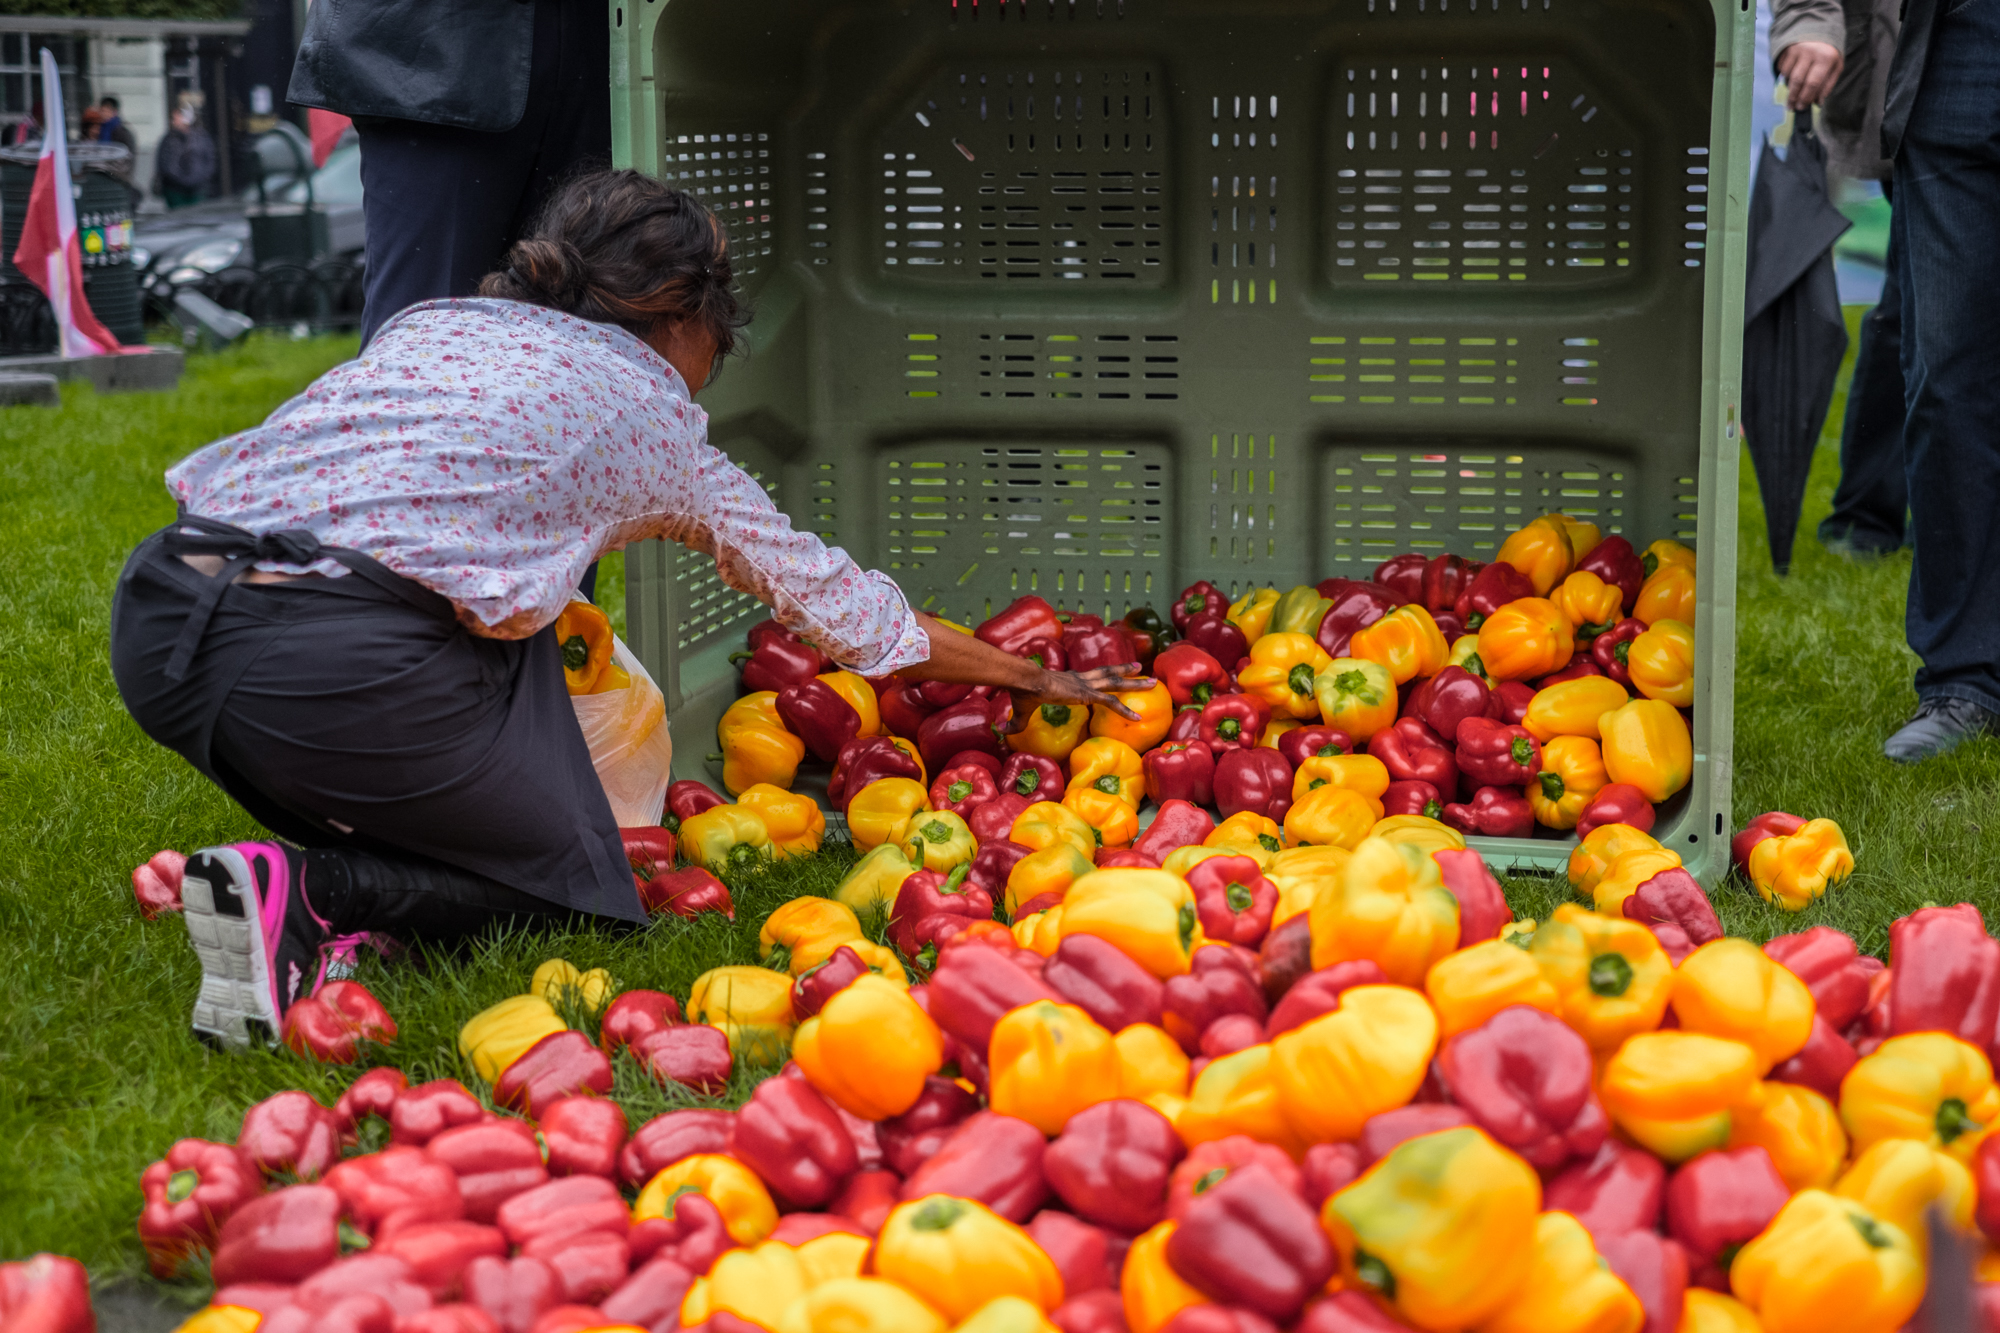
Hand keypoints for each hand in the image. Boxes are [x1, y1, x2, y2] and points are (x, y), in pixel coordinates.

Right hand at [1006, 663, 1157, 729]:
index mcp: (1069, 680)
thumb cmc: (1021, 693)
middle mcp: (1081, 679)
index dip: (1102, 676)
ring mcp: (1086, 685)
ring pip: (1116, 683)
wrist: (1025, 681)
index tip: (1113, 674)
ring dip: (1135, 683)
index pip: (1090, 677)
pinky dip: (1125, 710)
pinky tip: (1137, 717)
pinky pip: (1110, 703)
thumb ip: (1016, 723)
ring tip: (1152, 682)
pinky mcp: (1086, 694)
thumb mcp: (1021, 711)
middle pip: (1109, 674)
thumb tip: (1001, 731)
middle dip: (1127, 672)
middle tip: (1142, 671)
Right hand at [1777, 41, 1842, 109]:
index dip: (1806, 98)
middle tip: (1792, 107)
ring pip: (1788, 76)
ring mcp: (1797, 49)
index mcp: (1826, 57)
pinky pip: (1783, 69)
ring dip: (1790, 88)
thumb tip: (1818, 102)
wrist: (1819, 30)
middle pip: (1798, 81)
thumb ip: (1828, 84)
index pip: (1813, 83)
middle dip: (1794, 97)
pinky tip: (1792, 76)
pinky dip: (1786, 76)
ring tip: (1793, 94)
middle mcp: (1811, 52)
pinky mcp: (1787, 49)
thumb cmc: (1829, 52)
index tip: (1801, 107)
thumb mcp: (1835, 66)